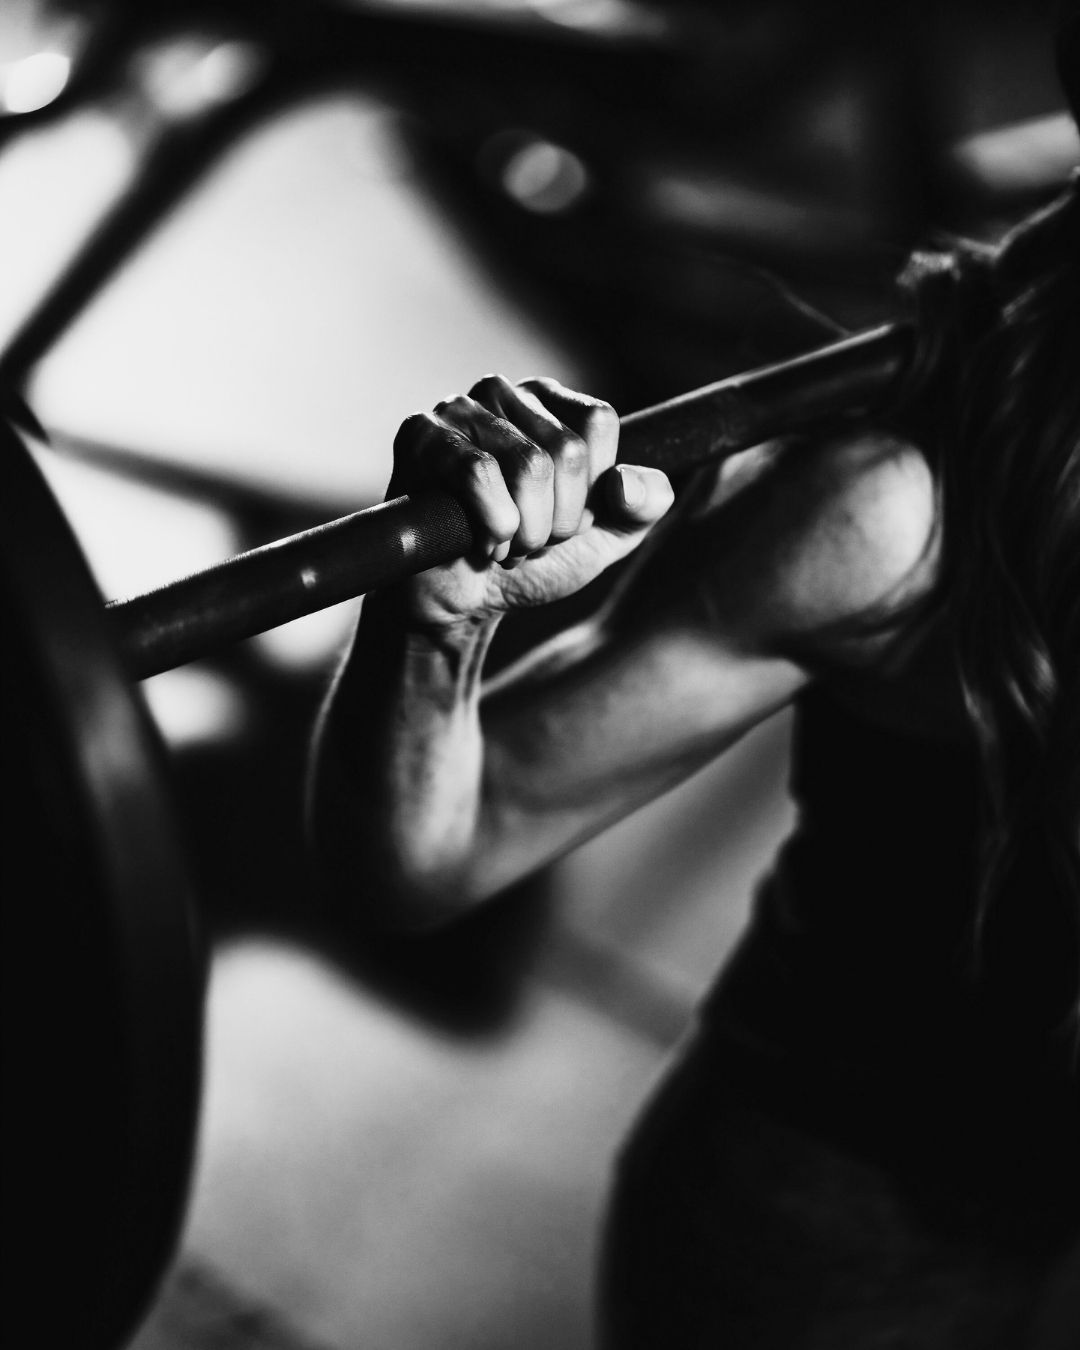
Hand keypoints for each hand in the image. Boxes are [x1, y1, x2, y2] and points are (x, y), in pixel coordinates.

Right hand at [388, 374, 673, 625]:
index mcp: (552, 404)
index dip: (587, 491)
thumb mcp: (605, 539)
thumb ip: (644, 506)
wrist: (465, 605)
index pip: (596, 423)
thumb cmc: (531, 564)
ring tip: (502, 540)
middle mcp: (505, 394)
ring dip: (522, 530)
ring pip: (526, 465)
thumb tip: (626, 483)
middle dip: (554, 520)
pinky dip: (490, 523)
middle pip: (564, 451)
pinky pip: (476, 472)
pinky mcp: (421, 435)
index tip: (562, 518)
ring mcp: (458, 409)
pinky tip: (477, 540)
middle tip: (526, 539)